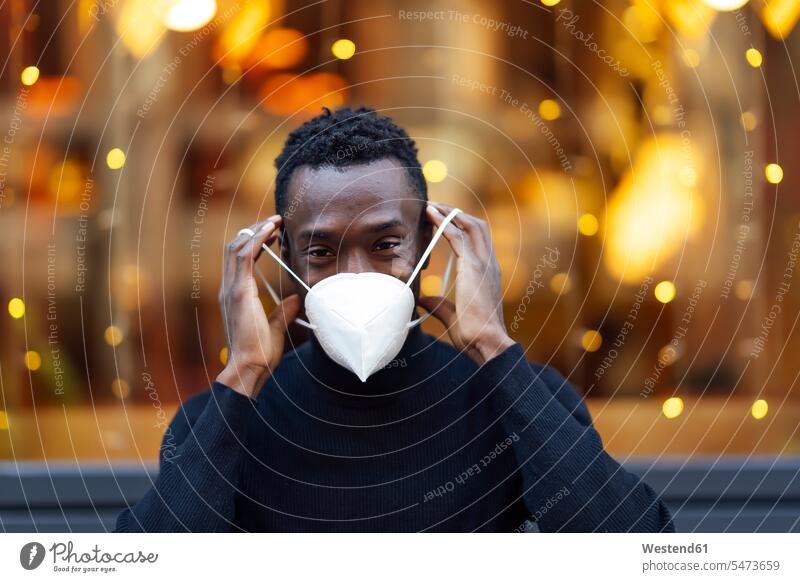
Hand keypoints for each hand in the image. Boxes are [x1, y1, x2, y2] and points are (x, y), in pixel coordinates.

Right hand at [216, 215, 300, 398]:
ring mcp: (231, 289)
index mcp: (235, 296)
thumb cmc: (260, 355)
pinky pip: (243, 257)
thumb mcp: (275, 328)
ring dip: (256, 231)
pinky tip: (270, 231)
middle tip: (274, 221)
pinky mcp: (239, 292)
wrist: (249, 368)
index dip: (254, 242)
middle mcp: (229, 289)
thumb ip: (283, 313)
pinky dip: (256, 240)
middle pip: (234, 248)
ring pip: (236, 248)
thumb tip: (296, 299)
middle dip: (253, 231)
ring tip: (274, 221)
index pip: (239, 260)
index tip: (273, 233)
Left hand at [418, 202, 514, 364]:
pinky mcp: (473, 267)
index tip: (444, 220)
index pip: (478, 241)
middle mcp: (489, 264)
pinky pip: (458, 236)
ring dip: (450, 213)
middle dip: (457, 213)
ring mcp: (483, 263)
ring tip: (431, 206)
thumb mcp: (452, 316)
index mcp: (488, 273)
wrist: (486, 342)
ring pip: (470, 225)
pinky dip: (444, 222)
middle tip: (435, 207)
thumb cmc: (473, 335)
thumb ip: (439, 305)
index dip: (462, 227)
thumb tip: (423, 300)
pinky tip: (430, 214)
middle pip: (477, 226)